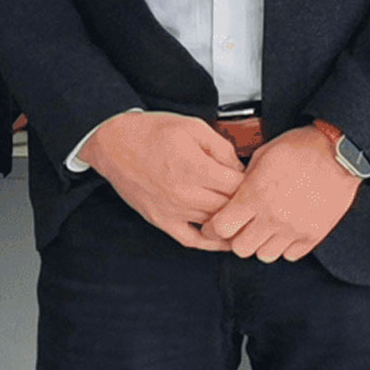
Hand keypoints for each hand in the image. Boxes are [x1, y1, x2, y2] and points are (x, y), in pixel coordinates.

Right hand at [75, 112, 244, 249]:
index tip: (255, 180)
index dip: (251, 183)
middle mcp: (184, 193)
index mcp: (194, 167)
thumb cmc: (151, 132)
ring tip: (243, 215)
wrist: (114, 144)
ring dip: (231, 220)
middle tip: (253, 197)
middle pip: (228, 207)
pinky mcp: (161, 220)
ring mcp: (172, 210)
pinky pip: (191, 240)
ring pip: (214, 224)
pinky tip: (222, 239)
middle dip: (244, 202)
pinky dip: (210, 243)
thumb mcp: (192, 126)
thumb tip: (239, 167)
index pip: (238, 187)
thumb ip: (221, 147)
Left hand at [203, 126, 362, 262]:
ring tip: (266, 228)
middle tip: (242, 227)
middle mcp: (273, 216)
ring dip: (261, 244)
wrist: (339, 153)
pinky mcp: (313, 236)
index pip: (221, 228)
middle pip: (240, 248)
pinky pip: (290, 255)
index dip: (214, 227)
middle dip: (237, 238)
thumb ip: (243, 180)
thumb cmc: (301, 148)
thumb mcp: (262, 155)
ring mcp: (294, 229)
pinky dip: (285, 246)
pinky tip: (286, 230)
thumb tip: (231, 196)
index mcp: (255, 195)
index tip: (216, 224)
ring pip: (264, 255)